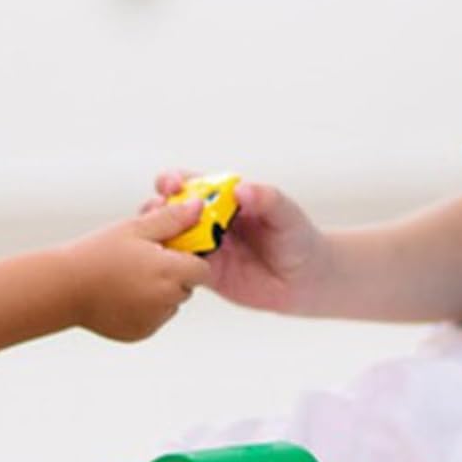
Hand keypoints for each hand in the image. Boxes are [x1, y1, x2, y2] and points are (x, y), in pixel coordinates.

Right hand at [66, 205, 208, 340]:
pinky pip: (155, 318)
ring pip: (172, 303)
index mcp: (169, 271)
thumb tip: (198, 207)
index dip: (189, 258)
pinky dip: (145, 308)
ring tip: (130, 278)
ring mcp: (154, 319)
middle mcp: (166, 300)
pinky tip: (122, 295)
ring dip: (161, 292)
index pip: (202, 269)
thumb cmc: (97, 253)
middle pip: (187, 287)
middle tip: (145, 262)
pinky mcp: (141, 333)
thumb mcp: (135, 228)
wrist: (64, 288)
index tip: (169, 250)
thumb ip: (171, 219)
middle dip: (174, 274)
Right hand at [148, 169, 329, 313]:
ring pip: (173, 239)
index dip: (176, 181)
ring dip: (159, 238)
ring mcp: (206, 248)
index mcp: (225, 199)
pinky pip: (183, 269)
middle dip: (158, 208)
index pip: (192, 184)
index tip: (171, 184)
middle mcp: (210, 221)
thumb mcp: (286, 214)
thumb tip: (241, 190)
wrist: (306, 279)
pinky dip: (171, 266)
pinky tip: (165, 268)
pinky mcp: (207, 274)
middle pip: (173, 210)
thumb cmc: (297, 238)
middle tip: (155, 211)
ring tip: (155, 240)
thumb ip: (266, 199)